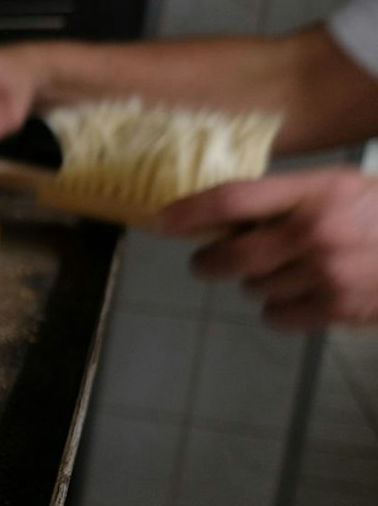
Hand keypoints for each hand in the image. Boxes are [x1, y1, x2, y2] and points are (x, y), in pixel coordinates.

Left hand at [157, 168, 377, 329]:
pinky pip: (277, 316)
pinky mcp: (337, 309)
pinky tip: (305, 295)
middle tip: (209, 261)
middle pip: (229, 256)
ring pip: (252, 288)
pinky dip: (282, 310)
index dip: (190, 212)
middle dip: (209, 262)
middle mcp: (315, 232)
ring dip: (259, 283)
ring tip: (291, 271)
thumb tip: (223, 218)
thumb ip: (288, 199)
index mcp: (317, 191)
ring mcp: (326, 274)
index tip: (164, 221)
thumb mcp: (341, 188)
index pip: (233, 200)